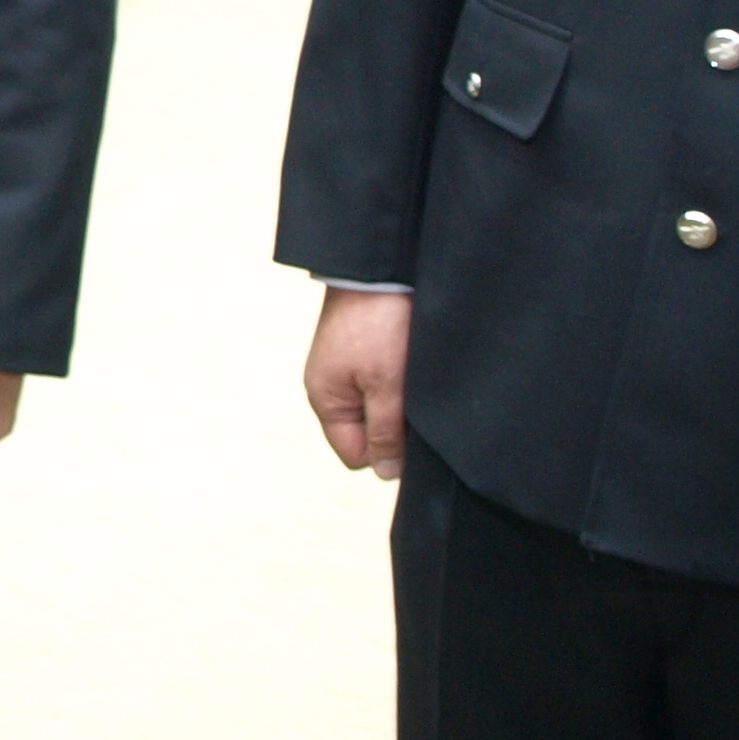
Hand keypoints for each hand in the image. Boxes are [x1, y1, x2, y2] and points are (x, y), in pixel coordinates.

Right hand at [304, 285, 410, 478]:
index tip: (408, 428)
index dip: (386, 451)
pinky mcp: (363, 349)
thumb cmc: (378, 323)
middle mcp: (331, 387)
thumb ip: (385, 433)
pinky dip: (400, 378)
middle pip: (368, 432)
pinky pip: (384, 382)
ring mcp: (346, 367)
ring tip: (412, 374)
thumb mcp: (385, 386)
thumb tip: (384, 474)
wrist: (380, 265)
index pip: (356, 456)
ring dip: (400, 399)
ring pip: (380, 406)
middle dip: (394, 424)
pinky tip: (411, 360)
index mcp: (325, 400)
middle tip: (413, 398)